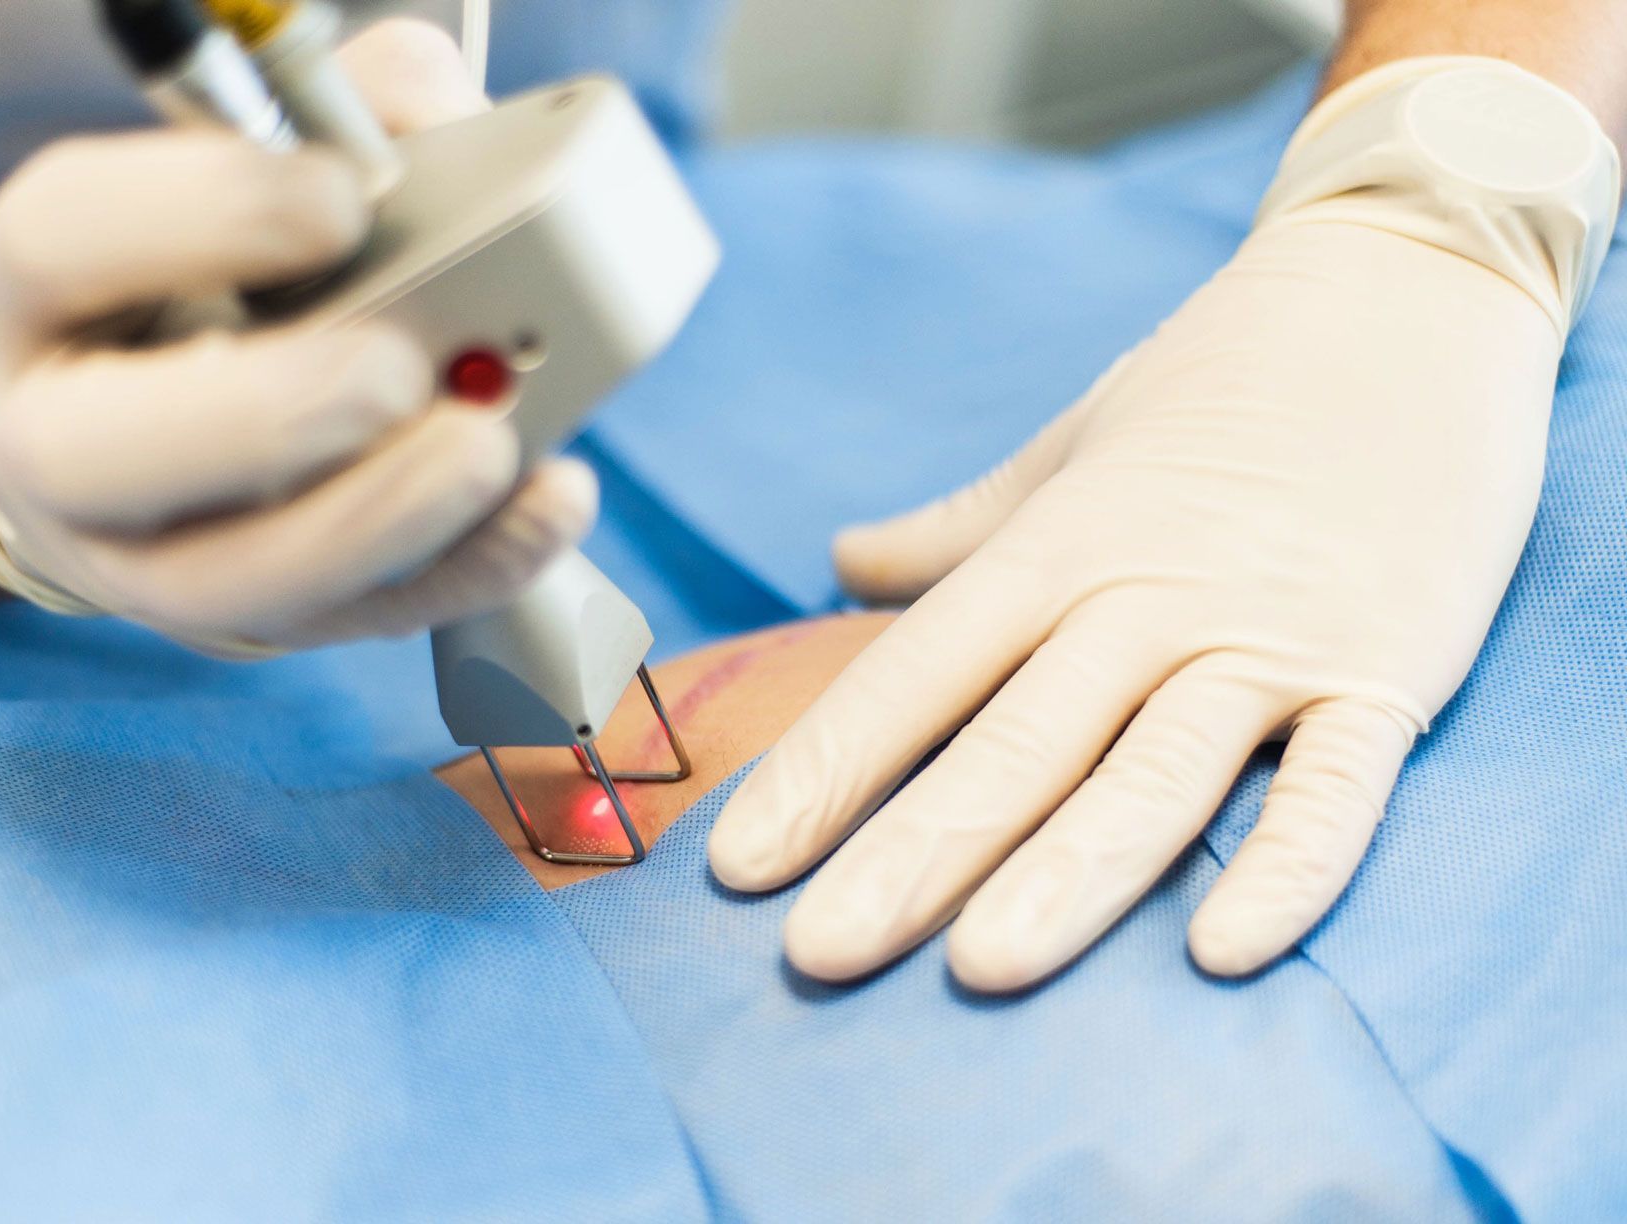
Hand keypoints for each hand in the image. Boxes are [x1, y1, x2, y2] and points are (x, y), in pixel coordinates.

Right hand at [0, 20, 595, 653]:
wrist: (140, 425)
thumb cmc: (204, 272)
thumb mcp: (238, 168)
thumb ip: (334, 116)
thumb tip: (442, 129)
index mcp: (35, 290)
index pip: (62, 244)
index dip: (204, 214)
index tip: (341, 197)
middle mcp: (53, 441)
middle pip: (94, 455)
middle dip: (267, 412)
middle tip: (397, 367)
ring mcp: (146, 558)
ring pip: (232, 578)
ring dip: (378, 517)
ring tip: (489, 448)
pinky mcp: (264, 617)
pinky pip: (359, 617)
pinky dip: (468, 566)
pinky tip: (544, 503)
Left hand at [708, 60, 1612, 989]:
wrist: (1411, 291)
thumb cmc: (1222, 377)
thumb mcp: (1072, 445)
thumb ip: (957, 530)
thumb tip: (841, 559)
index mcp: (1060, 546)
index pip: (916, 675)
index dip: (826, 770)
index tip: (740, 863)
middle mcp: (1148, 598)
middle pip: (1014, 744)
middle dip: (913, 854)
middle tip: (819, 954)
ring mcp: (1266, 637)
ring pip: (1152, 775)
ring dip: (1069, 875)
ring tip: (982, 967)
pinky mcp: (1383, 670)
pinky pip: (1336, 786)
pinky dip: (1289, 865)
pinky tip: (1222, 952)